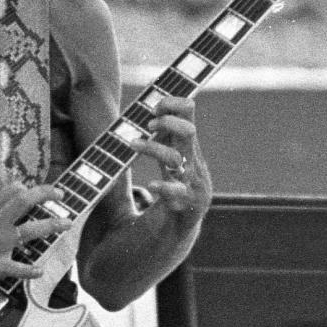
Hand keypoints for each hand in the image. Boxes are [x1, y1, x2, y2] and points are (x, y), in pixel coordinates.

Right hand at [0, 183, 72, 289]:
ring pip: (32, 231)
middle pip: (26, 202)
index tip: (36, 190)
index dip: (27, 188)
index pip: (11, 191)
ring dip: (52, 226)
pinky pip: (20, 268)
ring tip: (66, 225)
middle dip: (46, 195)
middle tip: (60, 195)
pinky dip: (31, 270)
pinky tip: (40, 271)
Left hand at [131, 97, 211, 220]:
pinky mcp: (188, 203)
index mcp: (189, 145)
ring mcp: (192, 181)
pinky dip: (165, 188)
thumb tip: (146, 106)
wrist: (186, 221)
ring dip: (154, 148)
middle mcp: (193, 159)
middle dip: (168, 122)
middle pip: (188, 132)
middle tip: (148, 124)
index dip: (173, 104)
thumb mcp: (170, 154)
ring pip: (176, 159)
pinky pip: (177, 193)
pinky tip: (152, 184)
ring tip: (133, 144)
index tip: (154, 107)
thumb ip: (163, 133)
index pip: (189, 113)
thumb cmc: (176, 182)